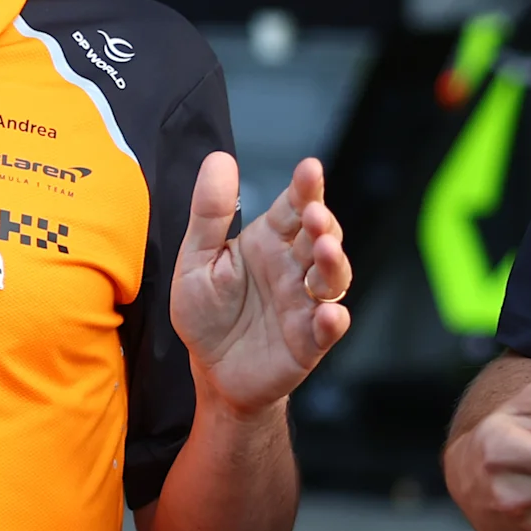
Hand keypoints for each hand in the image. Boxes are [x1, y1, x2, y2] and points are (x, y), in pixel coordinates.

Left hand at [169, 153, 350, 416]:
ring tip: (324, 251)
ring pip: (332, 277)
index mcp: (268, 241)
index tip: (309, 169)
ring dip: (333, 263)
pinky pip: (329, 328)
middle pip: (321, 237)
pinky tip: (329, 314)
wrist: (211, 371)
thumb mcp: (197, 260)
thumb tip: (219, 159)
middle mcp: (294, 267)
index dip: (305, 188)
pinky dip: (333, 320)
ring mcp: (306, 302)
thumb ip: (209, 213)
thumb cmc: (207, 312)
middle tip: (314, 215)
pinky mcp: (310, 340)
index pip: (294, 206)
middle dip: (323, 224)